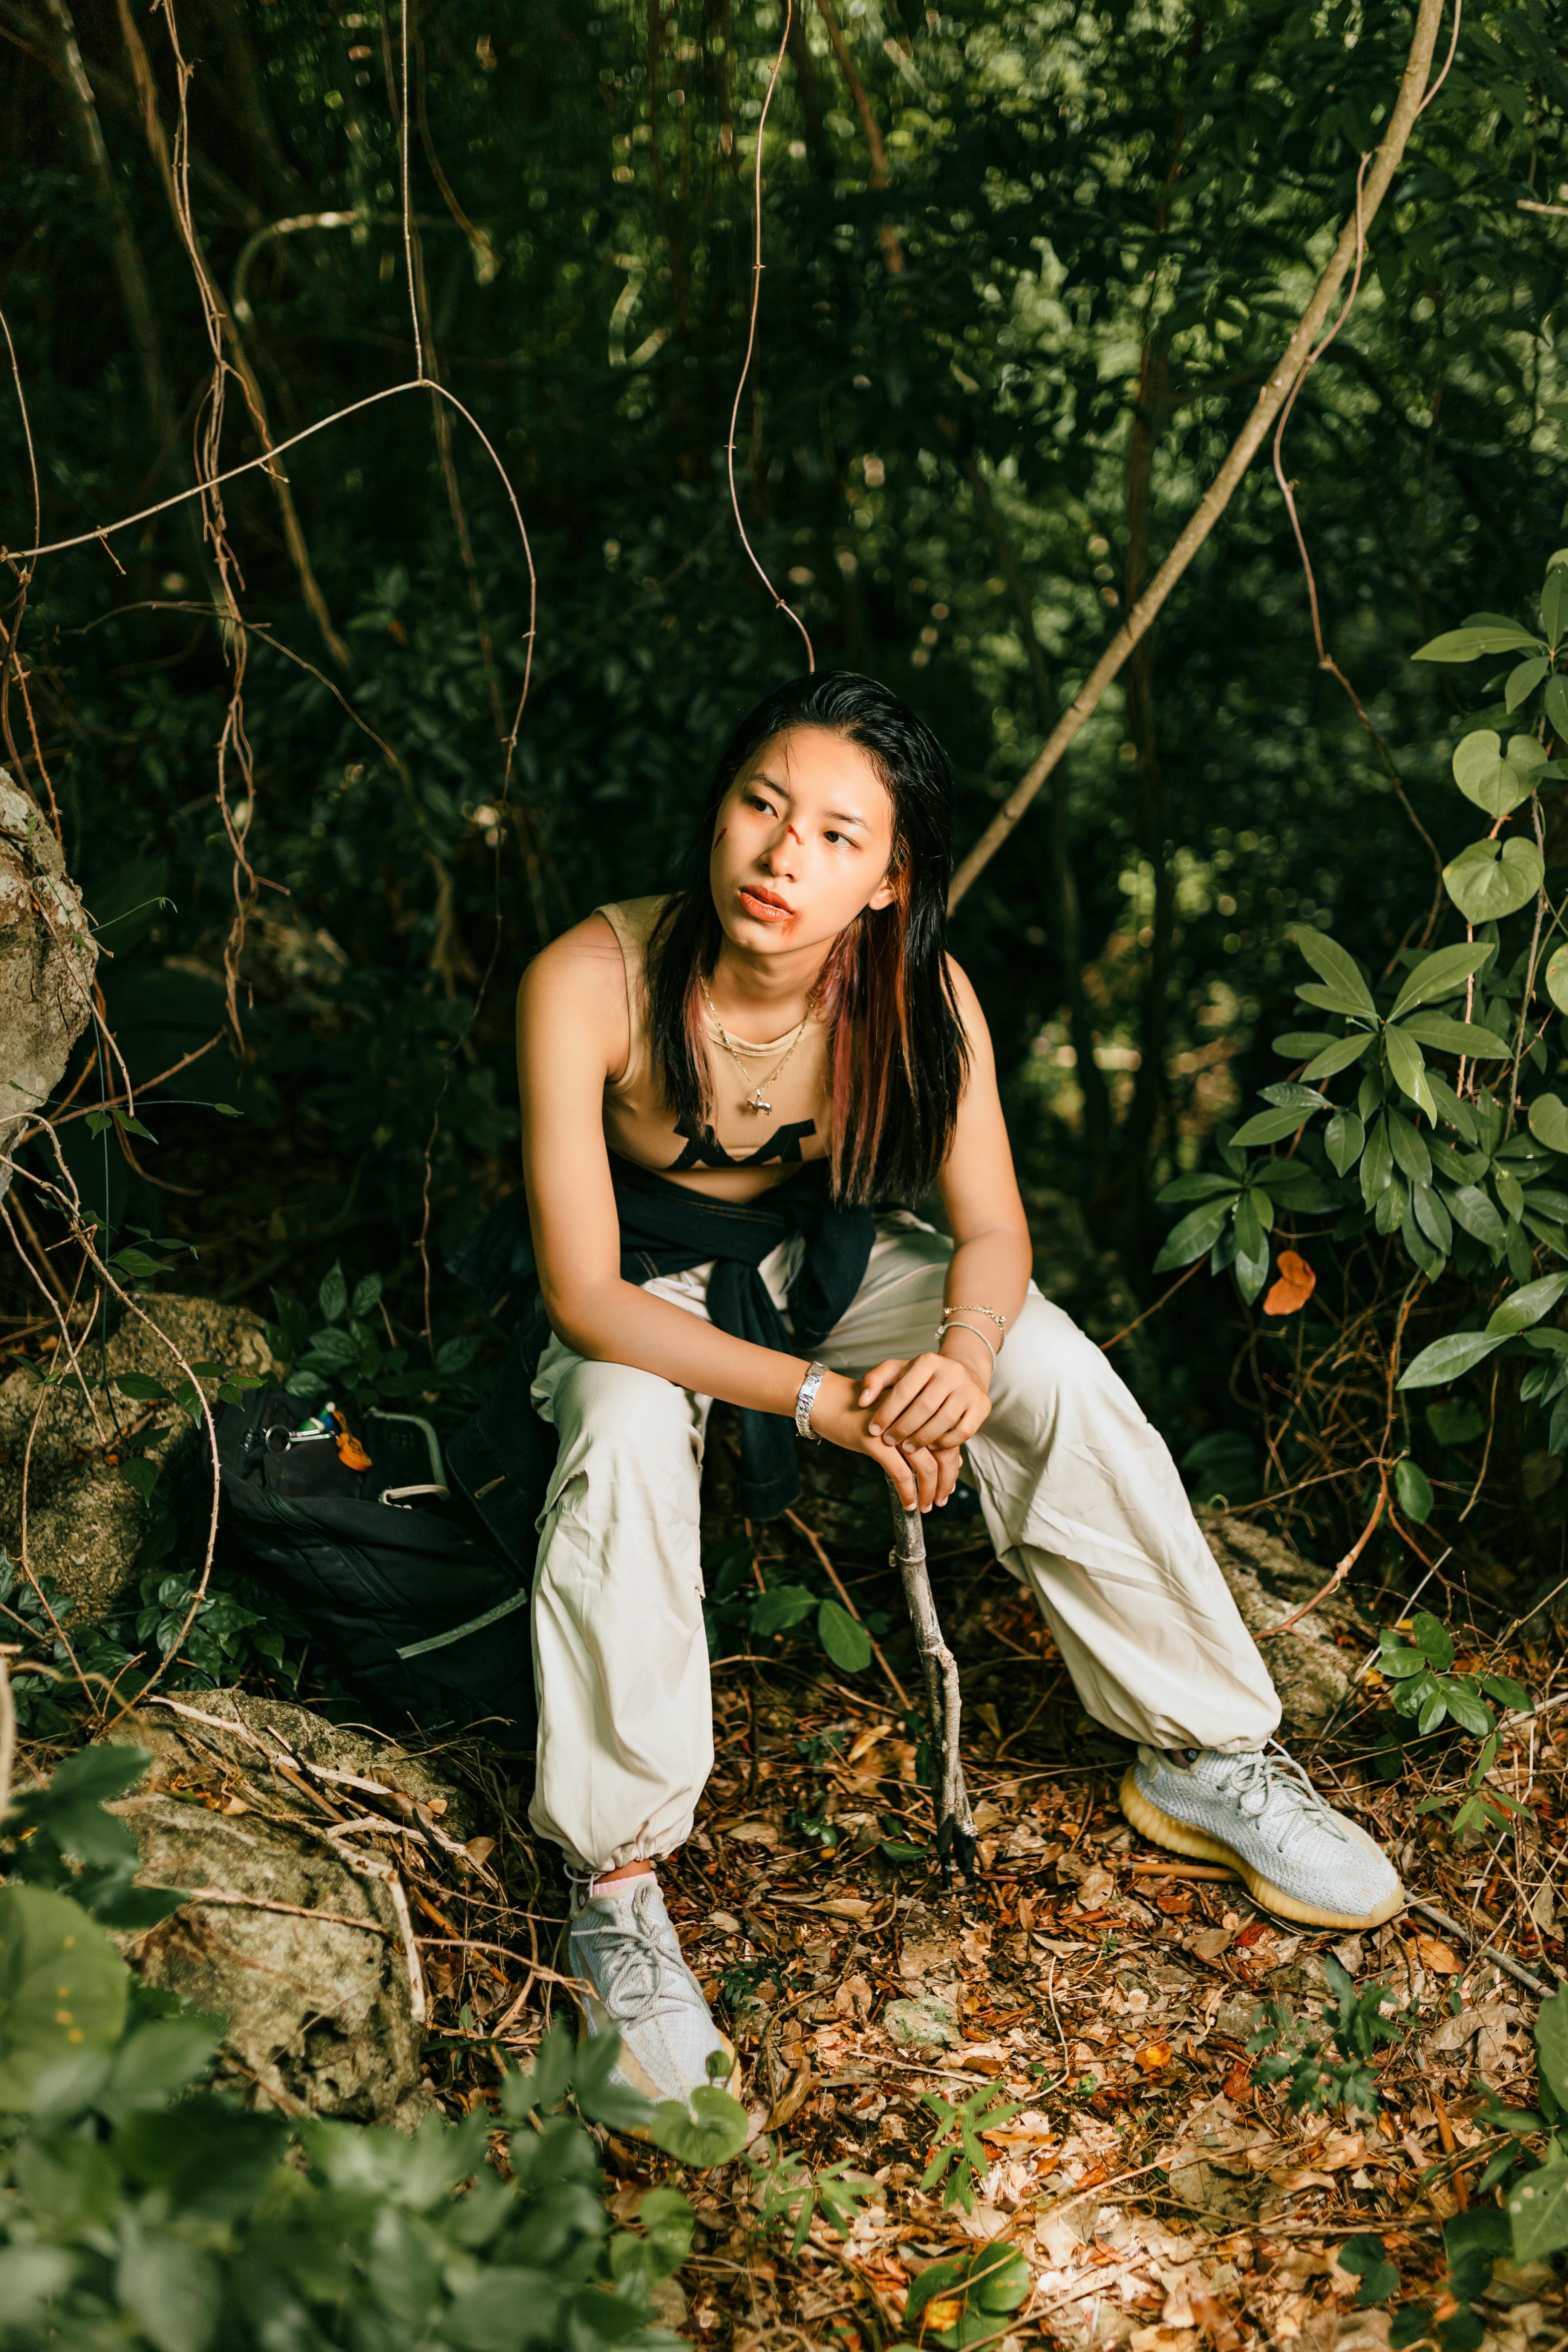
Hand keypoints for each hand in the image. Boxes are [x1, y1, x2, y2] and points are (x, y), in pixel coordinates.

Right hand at [808, 1369, 959, 1511]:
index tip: (948, 1484)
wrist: (826, 1398)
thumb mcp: (891, 1417)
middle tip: (942, 1499)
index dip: (952, 1465)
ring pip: (925, 1466)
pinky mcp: (876, 1442)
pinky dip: (908, 1492)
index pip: (947, 1439)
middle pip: (943, 1453)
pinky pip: (900, 1473)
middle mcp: (912, 1416)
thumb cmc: (858, 1410)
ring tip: (926, 1506)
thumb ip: (913, 1431)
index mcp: (918, 1408)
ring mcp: (895, 1429)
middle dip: (945, 1481)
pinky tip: (908, 1503)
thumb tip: (935, 1458)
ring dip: (929, 1490)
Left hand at [859, 1345, 992, 1452]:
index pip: (903, 1390)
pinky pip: (963, 1432)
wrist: (963, 1373)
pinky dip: (945, 1443)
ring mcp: (970, 1389)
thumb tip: (862, 1401)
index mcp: (928, 1361)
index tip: (874, 1430)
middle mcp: (952, 1371)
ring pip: (944, 1421)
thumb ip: (874, 1381)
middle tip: (889, 1442)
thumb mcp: (897, 1371)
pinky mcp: (982, 1406)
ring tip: (907, 1448)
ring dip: (922, 1439)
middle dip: (903, 1428)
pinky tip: (931, 1447)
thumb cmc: (922, 1377)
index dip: (886, 1412)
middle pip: (924, 1407)